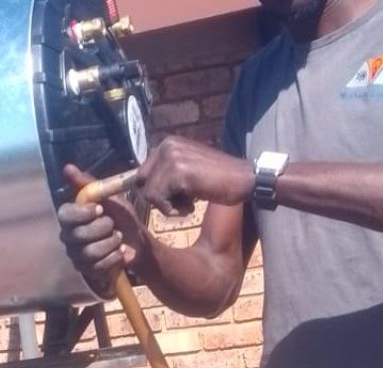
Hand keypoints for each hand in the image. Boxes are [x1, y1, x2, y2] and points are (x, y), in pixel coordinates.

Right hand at [57, 165, 150, 291]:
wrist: (139, 242)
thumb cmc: (122, 218)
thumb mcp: (109, 197)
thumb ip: (88, 184)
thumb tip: (67, 167)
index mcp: (71, 217)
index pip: (65, 215)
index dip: (83, 213)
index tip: (100, 209)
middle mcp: (68, 236)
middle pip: (78, 235)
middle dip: (103, 229)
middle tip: (114, 225)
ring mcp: (76, 255)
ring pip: (89, 252)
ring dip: (111, 244)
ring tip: (118, 238)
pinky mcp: (87, 270)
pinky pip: (97, 266)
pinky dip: (114, 257)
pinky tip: (120, 252)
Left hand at [137, 136, 253, 215]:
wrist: (245, 180)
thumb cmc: (219, 180)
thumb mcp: (189, 170)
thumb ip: (166, 173)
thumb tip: (137, 186)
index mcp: (168, 143)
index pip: (141, 173)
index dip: (154, 190)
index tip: (175, 196)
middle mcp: (167, 145)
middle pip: (141, 183)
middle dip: (159, 198)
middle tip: (183, 200)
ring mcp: (171, 157)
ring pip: (149, 193)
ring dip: (168, 206)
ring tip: (190, 202)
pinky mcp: (177, 172)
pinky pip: (157, 200)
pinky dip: (173, 210)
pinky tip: (192, 206)